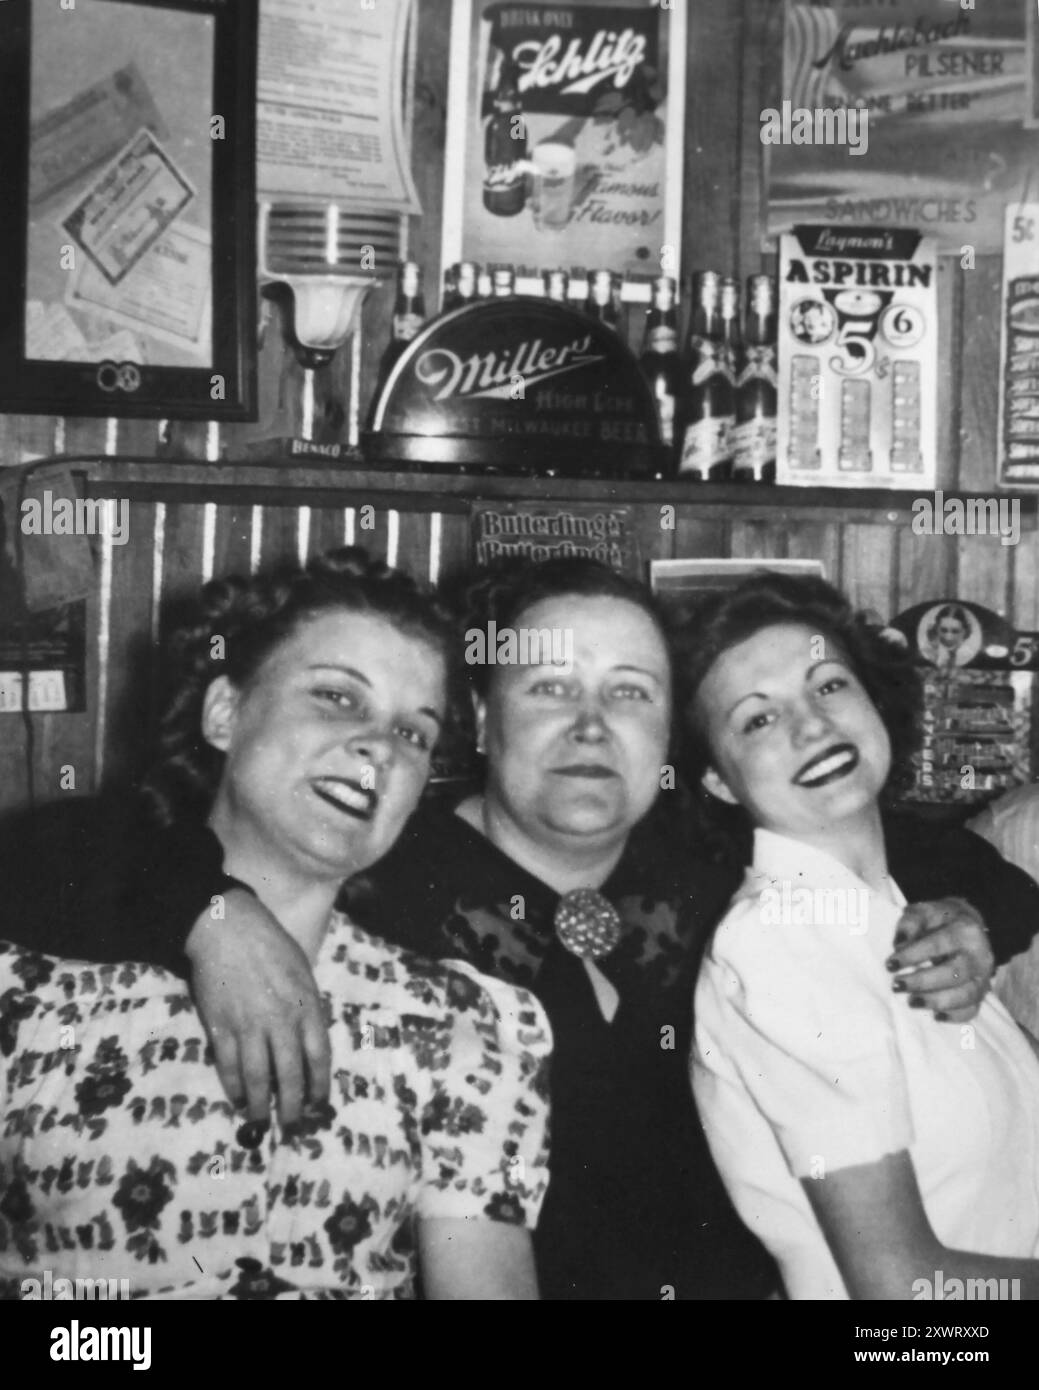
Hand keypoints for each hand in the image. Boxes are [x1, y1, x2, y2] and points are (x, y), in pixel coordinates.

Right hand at [185, 888, 330, 1126]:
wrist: (228, 929)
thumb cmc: (271, 946)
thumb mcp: (303, 972)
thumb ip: (308, 1008)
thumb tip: (310, 1044)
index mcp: (306, 1006)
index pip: (319, 1057)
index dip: (320, 1086)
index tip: (320, 1105)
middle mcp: (280, 1021)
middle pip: (289, 1075)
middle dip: (292, 1107)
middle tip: (291, 1127)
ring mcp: (248, 1026)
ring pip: (257, 1078)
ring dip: (260, 1105)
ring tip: (261, 1123)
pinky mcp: (219, 1027)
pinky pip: (228, 1066)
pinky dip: (234, 1086)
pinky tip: (238, 1099)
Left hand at [885, 897, 993, 1023]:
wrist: (965, 924)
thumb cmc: (938, 919)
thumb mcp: (922, 911)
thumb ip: (910, 923)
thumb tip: (899, 943)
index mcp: (965, 931)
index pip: (939, 944)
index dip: (913, 955)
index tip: (890, 964)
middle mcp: (979, 955)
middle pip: (954, 973)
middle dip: (922, 982)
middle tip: (897, 985)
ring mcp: (983, 976)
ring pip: (966, 995)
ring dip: (936, 1001)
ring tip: (911, 1001)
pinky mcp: (982, 992)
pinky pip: (972, 1009)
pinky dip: (955, 1016)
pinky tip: (935, 1015)